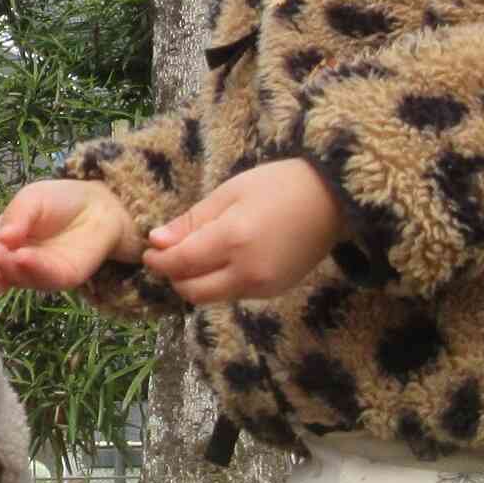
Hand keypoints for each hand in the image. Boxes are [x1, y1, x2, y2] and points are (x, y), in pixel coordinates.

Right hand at [0, 179, 141, 295]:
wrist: (98, 206)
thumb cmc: (58, 201)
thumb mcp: (30, 199)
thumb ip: (16, 216)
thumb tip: (1, 237)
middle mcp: (14, 262)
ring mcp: (36, 273)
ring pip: (16, 279)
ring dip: (6, 269)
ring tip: (0, 255)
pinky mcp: (60, 278)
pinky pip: (44, 279)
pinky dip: (32, 269)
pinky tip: (23, 258)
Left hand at [138, 159, 344, 304]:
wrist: (334, 200)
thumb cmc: (279, 185)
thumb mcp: (230, 193)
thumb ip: (192, 221)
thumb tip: (156, 241)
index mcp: (233, 240)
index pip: (180, 264)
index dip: (158, 261)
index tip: (149, 251)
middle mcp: (247, 272)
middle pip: (192, 291)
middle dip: (173, 277)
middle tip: (169, 256)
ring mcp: (263, 287)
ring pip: (212, 297)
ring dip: (195, 282)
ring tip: (196, 256)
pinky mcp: (274, 292)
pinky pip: (233, 294)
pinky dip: (219, 283)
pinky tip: (223, 261)